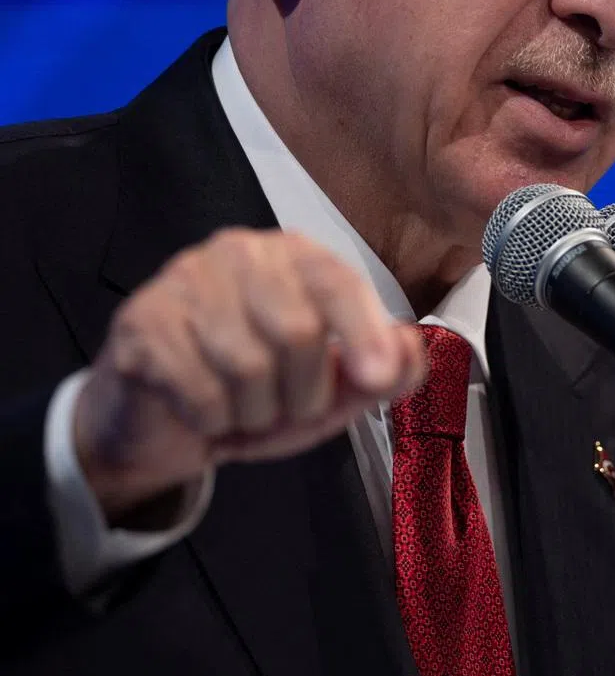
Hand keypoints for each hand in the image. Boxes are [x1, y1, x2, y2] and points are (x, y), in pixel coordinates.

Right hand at [74, 228, 424, 523]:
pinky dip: (213, 421)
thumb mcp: (330, 391)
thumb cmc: (260, 393)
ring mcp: (185, 280)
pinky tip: (203, 411)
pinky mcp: (142, 322)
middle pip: (298, 330)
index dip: (364, 332)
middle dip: (304, 393)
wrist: (164, 423)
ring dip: (256, 412)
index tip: (380, 376)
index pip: (337, 283)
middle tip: (289, 408)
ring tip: (244, 409)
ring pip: (248, 366)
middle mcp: (240, 252)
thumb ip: (378, 373)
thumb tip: (412, 353)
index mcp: (295, 255)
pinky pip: (199, 390)